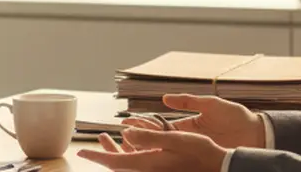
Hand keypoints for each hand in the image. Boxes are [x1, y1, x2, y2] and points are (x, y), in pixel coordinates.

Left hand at [77, 127, 228, 171]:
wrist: (218, 168)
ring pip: (128, 165)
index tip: (81, 154)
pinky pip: (139, 166)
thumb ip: (148, 137)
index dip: (97, 157)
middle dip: (105, 153)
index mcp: (148, 165)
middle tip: (98, 140)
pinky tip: (132, 144)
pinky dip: (131, 155)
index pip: (114, 163)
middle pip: (118, 165)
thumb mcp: (174, 139)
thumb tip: (125, 133)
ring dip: (117, 153)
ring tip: (109, 138)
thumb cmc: (199, 153)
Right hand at [122, 94, 264, 149]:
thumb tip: (164, 99)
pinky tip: (150, 159)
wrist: (257, 133)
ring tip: (129, 148)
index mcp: (189, 124)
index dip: (143, 124)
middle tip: (120, 137)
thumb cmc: (237, 117)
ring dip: (147, 149)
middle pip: (158, 139)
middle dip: (139, 138)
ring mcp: (193, 149)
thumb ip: (188, 101)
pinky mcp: (200, 156)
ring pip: (165, 150)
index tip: (127, 122)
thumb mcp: (211, 104)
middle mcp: (188, 138)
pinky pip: (178, 159)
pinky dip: (163, 159)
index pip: (160, 124)